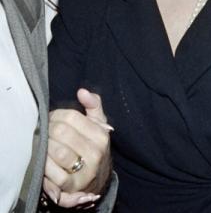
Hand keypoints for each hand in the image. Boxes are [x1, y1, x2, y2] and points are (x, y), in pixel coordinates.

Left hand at [43, 89, 112, 205]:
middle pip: (61, 132)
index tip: (51, 120)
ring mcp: (85, 169)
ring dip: (44, 147)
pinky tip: (44, 161)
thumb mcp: (98, 126)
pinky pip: (51, 171)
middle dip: (47, 130)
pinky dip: (44, 165)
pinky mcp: (72, 184)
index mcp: (101, 134)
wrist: (97, 179)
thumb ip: (94, 106)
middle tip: (44, 132)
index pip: (70, 116)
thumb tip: (82, 91)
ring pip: (56, 151)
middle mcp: (96, 151)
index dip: (54, 116)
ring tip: (43, 146)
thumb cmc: (93, 147)